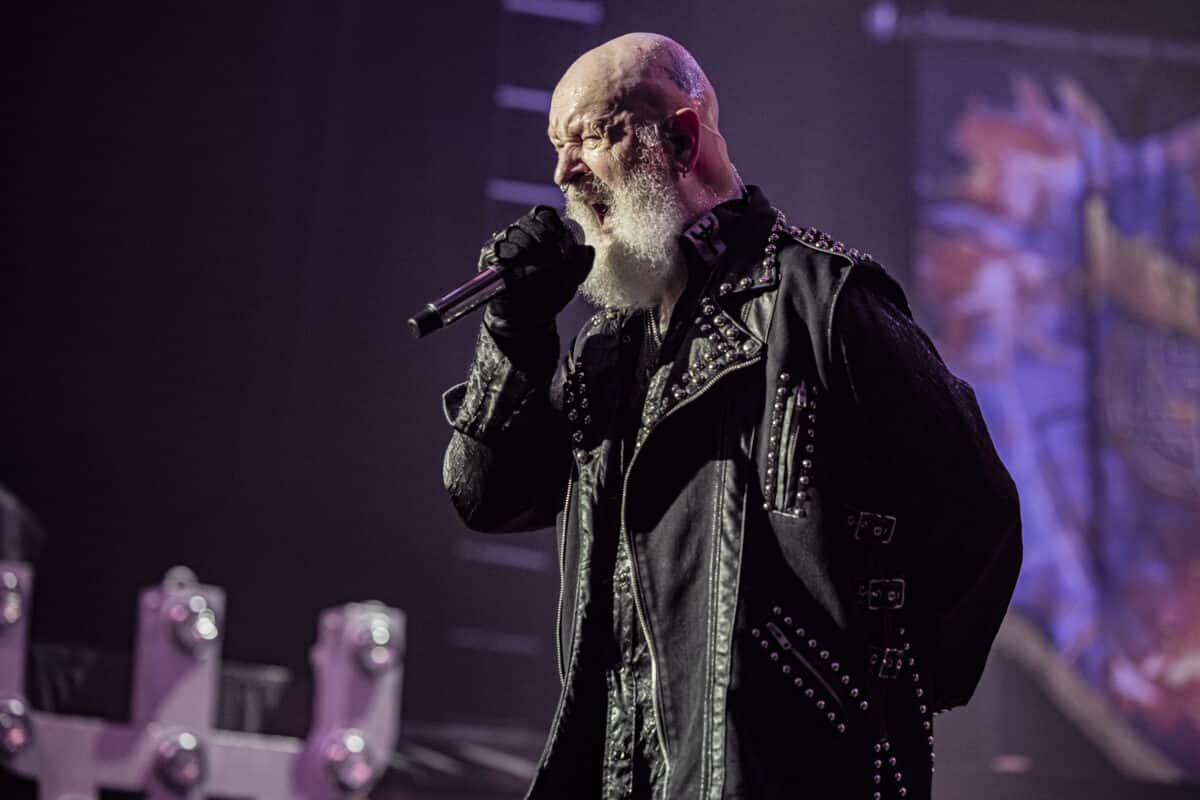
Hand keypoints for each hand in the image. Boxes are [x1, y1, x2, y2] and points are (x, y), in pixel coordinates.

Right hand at [479, 206, 592, 330]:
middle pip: (528, 220)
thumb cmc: (546, 297)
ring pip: (514, 232)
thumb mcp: (569, 283)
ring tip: (539, 266)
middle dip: (543, 236)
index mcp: (540, 235)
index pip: (544, 214)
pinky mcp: (489, 258)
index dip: (553, 223)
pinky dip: (512, 256)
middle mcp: (520, 235)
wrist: (524, 321)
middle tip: (554, 257)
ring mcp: (503, 245)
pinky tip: (521, 268)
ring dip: (529, 246)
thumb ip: (580, 266)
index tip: (563, 240)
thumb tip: (587, 248)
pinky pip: (498, 249)